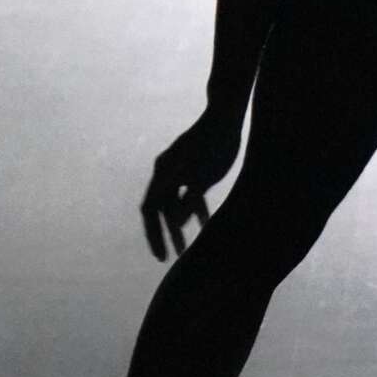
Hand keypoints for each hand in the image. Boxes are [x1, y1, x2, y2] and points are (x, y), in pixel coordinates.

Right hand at [141, 108, 242, 261]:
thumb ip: (190, 198)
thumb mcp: (203, 173)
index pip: (150, 210)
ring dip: (179, 226)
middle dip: (164, 234)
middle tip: (168, 259)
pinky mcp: (195, 171)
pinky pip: (190, 196)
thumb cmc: (214, 143)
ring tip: (186, 250)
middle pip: (160, 210)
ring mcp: (180, 172)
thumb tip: (175, 224)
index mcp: (163, 173)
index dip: (154, 234)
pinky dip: (195, 210)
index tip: (160, 254)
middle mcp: (167, 173)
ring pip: (175, 205)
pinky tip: (206, 225)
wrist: (226, 117)